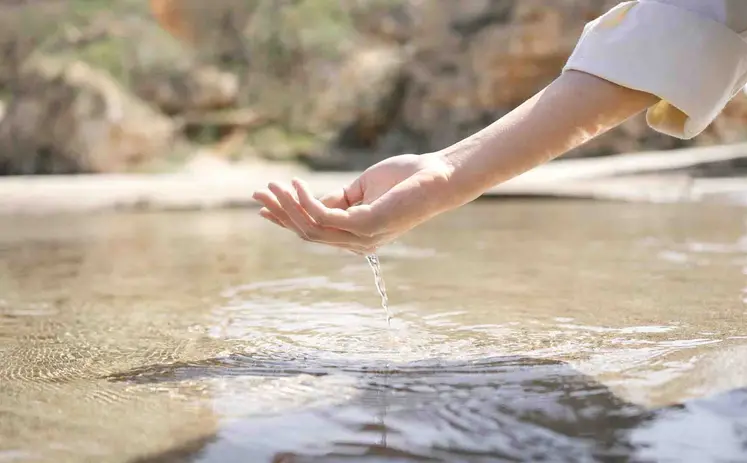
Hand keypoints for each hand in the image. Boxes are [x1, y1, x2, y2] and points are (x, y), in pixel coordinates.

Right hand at [252, 153, 452, 254]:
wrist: (439, 176)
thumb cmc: (406, 179)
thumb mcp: (362, 188)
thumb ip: (337, 199)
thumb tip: (309, 200)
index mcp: (356, 235)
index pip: (314, 231)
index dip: (286, 218)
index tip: (263, 205)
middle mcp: (357, 242)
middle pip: (307, 232)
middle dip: (280, 213)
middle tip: (257, 194)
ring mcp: (362, 237)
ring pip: (311, 227)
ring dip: (287, 206)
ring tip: (272, 186)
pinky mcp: (366, 226)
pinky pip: (325, 217)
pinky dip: (306, 201)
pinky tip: (295, 185)